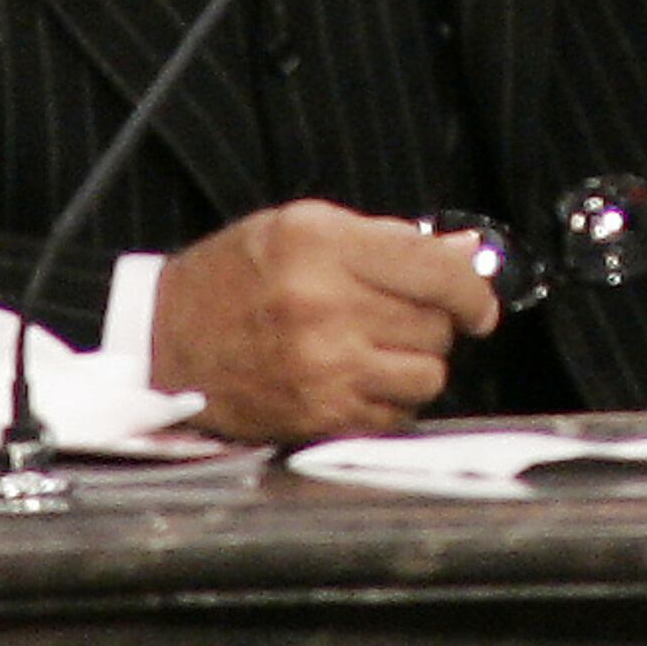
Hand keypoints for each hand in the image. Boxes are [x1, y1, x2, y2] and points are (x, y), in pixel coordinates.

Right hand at [150, 199, 500, 442]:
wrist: (168, 344)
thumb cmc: (234, 277)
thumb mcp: (299, 228)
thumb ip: (382, 239)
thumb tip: (462, 257)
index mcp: (319, 246)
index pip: (432, 267)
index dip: (470, 287)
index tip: (478, 301)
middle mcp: (325, 307)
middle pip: (435, 322)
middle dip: (433, 320)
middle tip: (400, 314)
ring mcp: (325, 368)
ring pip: (428, 373)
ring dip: (415, 362)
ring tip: (376, 347)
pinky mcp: (323, 417)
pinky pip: (399, 413)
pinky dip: (390, 399)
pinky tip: (356, 378)